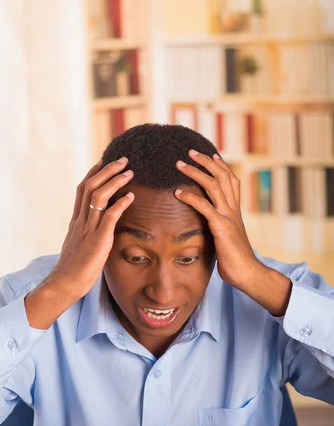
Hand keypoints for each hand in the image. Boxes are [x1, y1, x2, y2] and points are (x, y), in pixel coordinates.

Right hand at [25, 158, 133, 327]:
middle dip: (107, 170)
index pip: (83, 190)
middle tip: (123, 159)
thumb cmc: (73, 270)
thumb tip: (97, 230)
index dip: (94, 173)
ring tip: (129, 172)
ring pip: (99, 197)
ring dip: (115, 181)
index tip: (105, 161)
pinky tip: (131, 196)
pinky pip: (109, 217)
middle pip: (90, 186)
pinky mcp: (97, 241)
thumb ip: (86, 235)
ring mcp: (88, 229)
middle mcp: (80, 221)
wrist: (64, 285)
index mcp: (76, 221)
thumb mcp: (79, 247)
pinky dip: (120, 204)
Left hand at [175, 151, 291, 314]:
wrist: (247, 273)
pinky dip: (190, 197)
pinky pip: (204, 207)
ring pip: (212, 185)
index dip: (221, 166)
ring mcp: (228, 217)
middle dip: (205, 162)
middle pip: (221, 176)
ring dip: (195, 172)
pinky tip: (177, 192)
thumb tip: (210, 225)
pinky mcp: (221, 227)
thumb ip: (220, 227)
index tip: (211, 155)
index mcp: (235, 210)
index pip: (231, 181)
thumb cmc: (235, 259)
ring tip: (179, 164)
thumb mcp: (227, 238)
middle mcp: (233, 209)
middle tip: (189, 152)